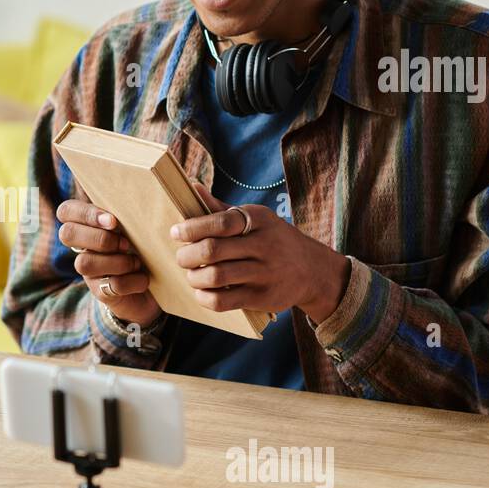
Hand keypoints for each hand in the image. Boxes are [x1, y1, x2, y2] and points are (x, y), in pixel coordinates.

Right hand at [56, 198, 163, 327]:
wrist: (157, 287)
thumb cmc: (153, 246)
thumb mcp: (151, 224)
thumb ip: (160, 204)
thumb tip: (190, 182)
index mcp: (92, 223)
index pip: (67, 211)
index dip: (85, 214)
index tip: (113, 220)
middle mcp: (84, 246)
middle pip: (66, 234)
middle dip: (98, 238)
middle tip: (125, 243)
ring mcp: (90, 271)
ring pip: (84, 263)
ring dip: (115, 261)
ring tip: (137, 261)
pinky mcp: (101, 292)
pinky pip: (109, 285)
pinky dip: (131, 281)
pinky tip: (145, 278)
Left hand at [171, 181, 349, 323]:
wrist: (312, 270)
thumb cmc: (273, 240)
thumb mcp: (255, 219)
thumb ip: (221, 209)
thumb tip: (192, 187)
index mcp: (259, 220)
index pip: (220, 222)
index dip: (192, 228)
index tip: (176, 233)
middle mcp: (264, 245)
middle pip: (213, 250)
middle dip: (187, 255)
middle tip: (181, 258)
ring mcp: (264, 273)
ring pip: (216, 276)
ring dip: (194, 277)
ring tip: (192, 275)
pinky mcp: (262, 297)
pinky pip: (224, 300)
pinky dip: (205, 297)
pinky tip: (202, 292)